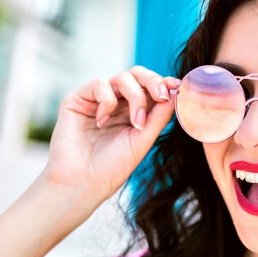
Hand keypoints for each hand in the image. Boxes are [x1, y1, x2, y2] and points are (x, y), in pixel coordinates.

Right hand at [40, 66, 176, 204]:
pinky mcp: (78, 99)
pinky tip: (102, 122)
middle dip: (154, 82)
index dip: (165, 84)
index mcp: (134, 112)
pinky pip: (100, 83)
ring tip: (135, 122)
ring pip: (123, 77)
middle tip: (161, 96)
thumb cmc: (113, 166)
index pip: (151, 88)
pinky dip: (107, 101)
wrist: (83, 181)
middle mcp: (117, 103)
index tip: (179, 87)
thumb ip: (159, 116)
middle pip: (138, 75)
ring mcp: (98, 99)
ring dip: (135, 96)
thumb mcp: (144, 138)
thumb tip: (176, 93)